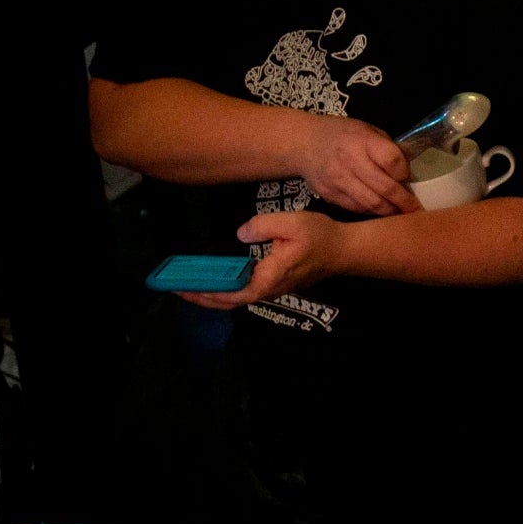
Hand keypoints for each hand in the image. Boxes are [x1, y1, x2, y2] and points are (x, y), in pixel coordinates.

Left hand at [178, 211, 354, 309]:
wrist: (346, 250)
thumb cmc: (321, 237)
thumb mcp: (291, 223)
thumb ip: (262, 226)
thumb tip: (241, 234)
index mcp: (269, 278)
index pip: (233, 294)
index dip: (207, 294)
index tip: (185, 288)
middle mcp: (269, 288)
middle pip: (230, 301)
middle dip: (202, 297)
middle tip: (176, 288)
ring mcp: (273, 287)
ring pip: (236, 297)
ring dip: (213, 293)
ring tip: (190, 282)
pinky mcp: (275, 282)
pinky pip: (244, 289)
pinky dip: (226, 286)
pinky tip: (216, 276)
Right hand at [296, 115, 415, 214]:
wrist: (304, 143)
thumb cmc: (343, 135)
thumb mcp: (367, 130)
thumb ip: (387, 148)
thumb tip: (409, 171)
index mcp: (362, 140)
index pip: (392, 160)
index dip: (404, 172)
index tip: (408, 178)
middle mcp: (350, 161)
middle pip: (384, 187)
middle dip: (405, 201)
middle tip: (416, 209)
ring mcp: (338, 181)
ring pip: (372, 204)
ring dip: (391, 211)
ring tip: (402, 213)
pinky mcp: (331, 196)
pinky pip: (358, 209)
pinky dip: (372, 211)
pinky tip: (381, 210)